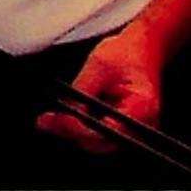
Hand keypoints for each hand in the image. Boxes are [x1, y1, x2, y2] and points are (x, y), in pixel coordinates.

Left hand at [36, 22, 161, 153]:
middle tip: (47, 121)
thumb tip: (64, 113)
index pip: (108, 131)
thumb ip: (83, 90)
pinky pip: (101, 135)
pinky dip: (83, 127)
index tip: (60, 120)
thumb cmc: (126, 52)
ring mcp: (135, 130)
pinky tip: (66, 117)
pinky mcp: (125, 129)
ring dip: (75, 131)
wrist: (143, 47)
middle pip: (102, 142)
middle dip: (73, 131)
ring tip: (51, 120)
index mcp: (142, 107)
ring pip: (99, 142)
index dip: (81, 128)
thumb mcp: (99, 64)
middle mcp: (143, 125)